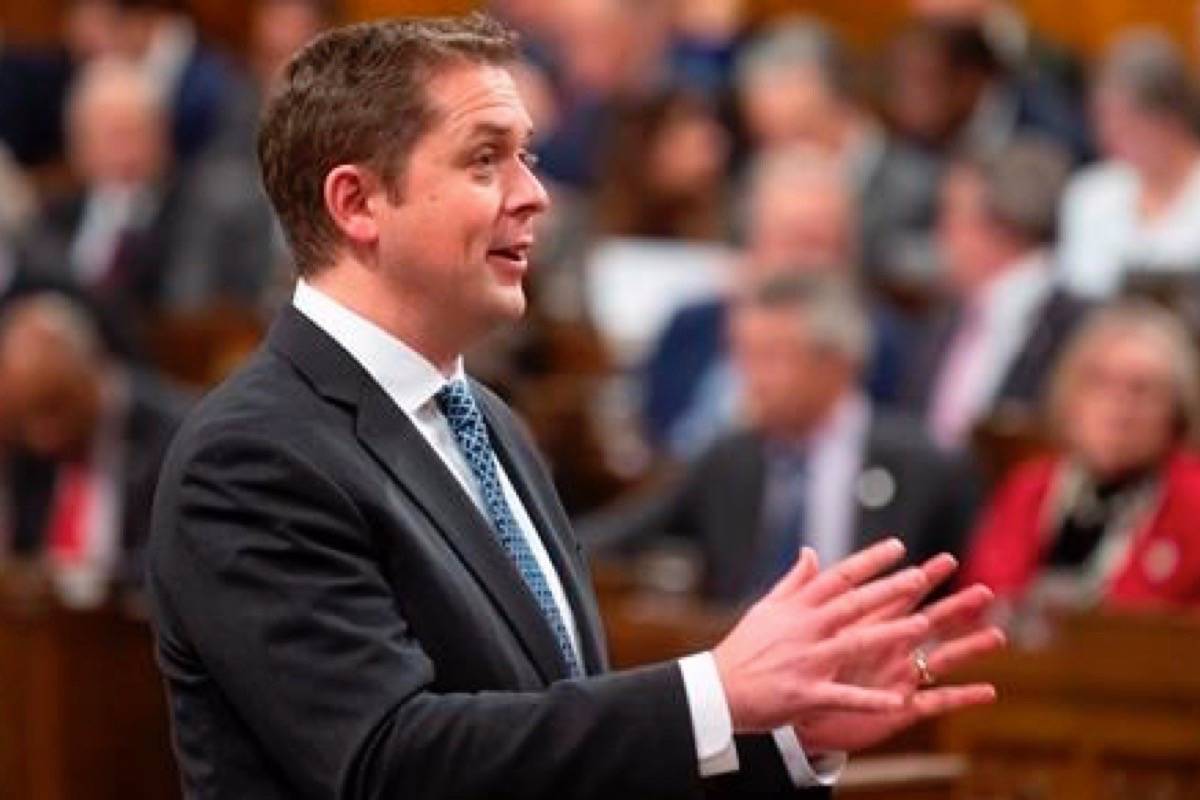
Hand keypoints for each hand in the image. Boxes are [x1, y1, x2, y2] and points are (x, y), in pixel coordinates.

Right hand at [712, 539, 934, 732]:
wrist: (717, 691)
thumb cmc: (743, 649)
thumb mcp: (765, 608)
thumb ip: (794, 582)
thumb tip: (810, 552)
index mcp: (797, 608)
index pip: (839, 577)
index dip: (869, 561)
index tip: (897, 546)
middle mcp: (804, 630)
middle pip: (852, 604)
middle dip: (887, 589)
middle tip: (920, 576)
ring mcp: (806, 661)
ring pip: (854, 643)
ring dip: (888, 634)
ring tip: (922, 624)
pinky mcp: (806, 694)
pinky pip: (843, 697)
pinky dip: (869, 700)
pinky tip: (898, 701)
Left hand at [792, 555, 1004, 752]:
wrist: (800, 718)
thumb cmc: (805, 673)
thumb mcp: (810, 631)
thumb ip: (812, 591)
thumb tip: (808, 552)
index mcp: (869, 629)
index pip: (901, 597)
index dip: (924, 578)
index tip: (947, 559)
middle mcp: (891, 651)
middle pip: (929, 623)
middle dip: (956, 607)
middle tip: (985, 591)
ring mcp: (899, 679)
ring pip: (940, 660)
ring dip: (968, 648)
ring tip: (997, 636)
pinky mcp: (901, 710)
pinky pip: (937, 702)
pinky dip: (962, 697)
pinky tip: (989, 692)